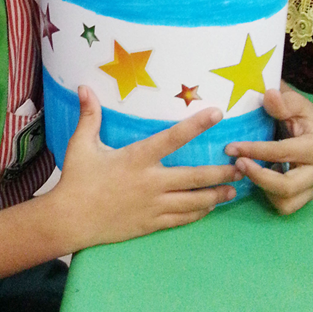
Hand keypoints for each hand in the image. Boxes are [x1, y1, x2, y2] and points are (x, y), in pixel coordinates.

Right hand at [51, 86, 239, 250]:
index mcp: (137, 158)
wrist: (70, 220)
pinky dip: (198, 213)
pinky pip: (182, 219)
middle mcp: (151, 182)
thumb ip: (89, 116)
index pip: (173, 138)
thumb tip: (84, 87)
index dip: (196, 125)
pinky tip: (209, 208)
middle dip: (221, 172)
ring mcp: (153, 206)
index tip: (217, 114)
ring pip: (194, 201)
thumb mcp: (81, 145)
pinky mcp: (151, 224)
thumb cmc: (76, 179)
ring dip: (216, 195)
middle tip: (242, 167)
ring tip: (234, 190)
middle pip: (195, 176)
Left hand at [225, 83, 312, 214]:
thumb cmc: (297, 114)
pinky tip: (259, 176)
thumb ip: (283, 101)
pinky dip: (269, 194)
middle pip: (286, 187)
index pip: (282, 153)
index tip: (231, 147)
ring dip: (262, 188)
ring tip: (245, 169)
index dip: (254, 151)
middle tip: (236, 164)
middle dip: (258, 177)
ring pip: (286, 202)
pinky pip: (285, 205)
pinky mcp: (306, 195)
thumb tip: (270, 95)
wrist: (309, 127)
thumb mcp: (293, 102)